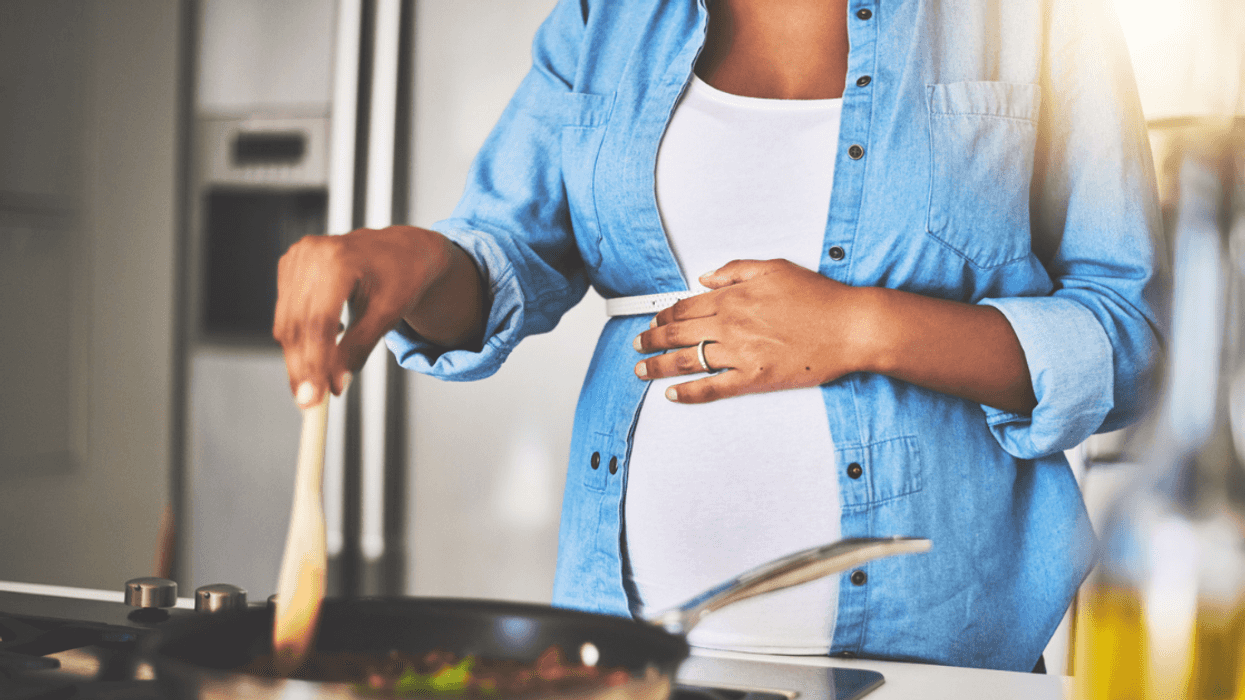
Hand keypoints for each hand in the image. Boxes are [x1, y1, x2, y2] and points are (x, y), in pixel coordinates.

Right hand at [273, 225, 480, 406]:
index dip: (314, 363)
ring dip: (297, 357)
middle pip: (297, 324)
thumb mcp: (387, 315)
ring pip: (286, 321)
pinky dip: (297, 337)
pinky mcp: (290, 264)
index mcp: (340, 259)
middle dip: (302, 368)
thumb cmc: (401, 277)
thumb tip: (336, 385)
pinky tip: (321, 346)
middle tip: (309, 404)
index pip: (318, 321)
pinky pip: (286, 311)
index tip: (314, 398)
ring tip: (315, 384)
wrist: (402, 249)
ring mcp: (297, 256)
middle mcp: (312, 253)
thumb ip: (359, 349)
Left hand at [632, 259, 873, 403]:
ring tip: (641, 369)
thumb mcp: (774, 268)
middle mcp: (730, 325)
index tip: (653, 320)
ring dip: (657, 366)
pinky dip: (688, 392)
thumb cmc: (818, 298)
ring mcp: (740, 354)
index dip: (663, 315)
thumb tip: (706, 277)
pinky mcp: (753, 379)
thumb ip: (735, 271)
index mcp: (733, 298)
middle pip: (677, 334)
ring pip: (686, 360)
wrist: (850, 327)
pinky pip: (712, 388)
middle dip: (650, 340)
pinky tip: (672, 394)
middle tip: (637, 344)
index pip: (684, 307)